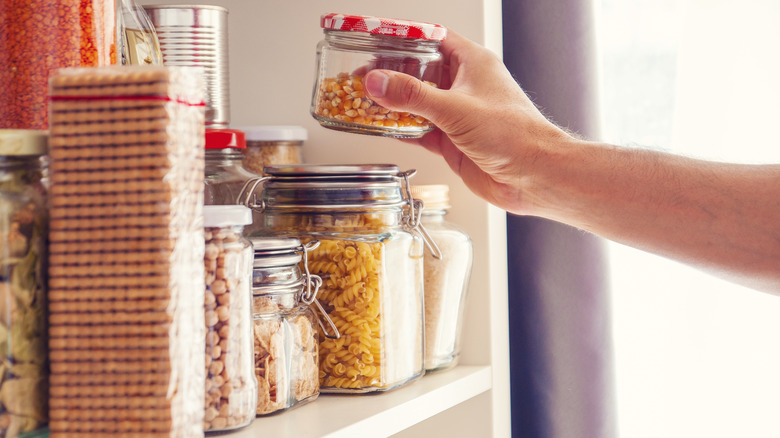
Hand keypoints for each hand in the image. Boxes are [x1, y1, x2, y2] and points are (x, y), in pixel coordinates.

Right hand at [363, 29, 573, 215]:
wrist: (533, 176)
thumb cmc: (514, 134)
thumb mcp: (455, 109)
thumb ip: (413, 96)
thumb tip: (378, 82)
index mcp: (472, 63)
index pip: (432, 38)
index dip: (404, 37)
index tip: (377, 39)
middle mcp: (464, 85)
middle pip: (420, 70)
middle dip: (392, 72)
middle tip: (363, 73)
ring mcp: (458, 114)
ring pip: (417, 102)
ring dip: (393, 102)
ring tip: (364, 98)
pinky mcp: (453, 140)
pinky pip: (420, 129)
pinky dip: (401, 128)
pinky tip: (382, 127)